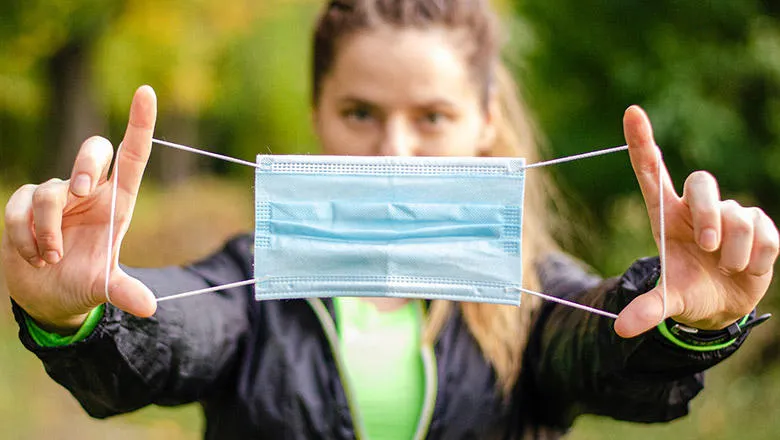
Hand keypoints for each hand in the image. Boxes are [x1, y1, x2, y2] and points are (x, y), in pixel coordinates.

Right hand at [1, 86, 158, 332]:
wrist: (46, 296)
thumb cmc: (83, 283)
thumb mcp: (104, 287)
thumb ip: (123, 291)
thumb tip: (148, 308)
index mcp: (118, 202)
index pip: (132, 156)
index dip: (140, 124)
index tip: (146, 92)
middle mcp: (90, 192)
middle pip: (92, 151)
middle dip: (85, 164)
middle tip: (81, 191)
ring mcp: (56, 195)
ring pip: (49, 191)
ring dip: (48, 228)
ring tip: (51, 258)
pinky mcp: (24, 204)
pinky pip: (19, 207)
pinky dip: (25, 235)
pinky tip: (35, 257)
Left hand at [614, 106, 778, 337]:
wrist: (723, 305)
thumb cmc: (689, 290)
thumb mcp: (668, 301)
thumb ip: (648, 310)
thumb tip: (621, 330)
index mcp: (665, 215)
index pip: (651, 171)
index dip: (641, 141)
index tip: (632, 112)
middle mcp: (695, 208)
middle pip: (702, 182)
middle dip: (708, 212)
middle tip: (708, 246)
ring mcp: (729, 213)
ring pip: (736, 212)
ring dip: (733, 248)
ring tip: (726, 267)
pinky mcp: (760, 226)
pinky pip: (764, 231)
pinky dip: (757, 256)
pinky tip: (748, 267)